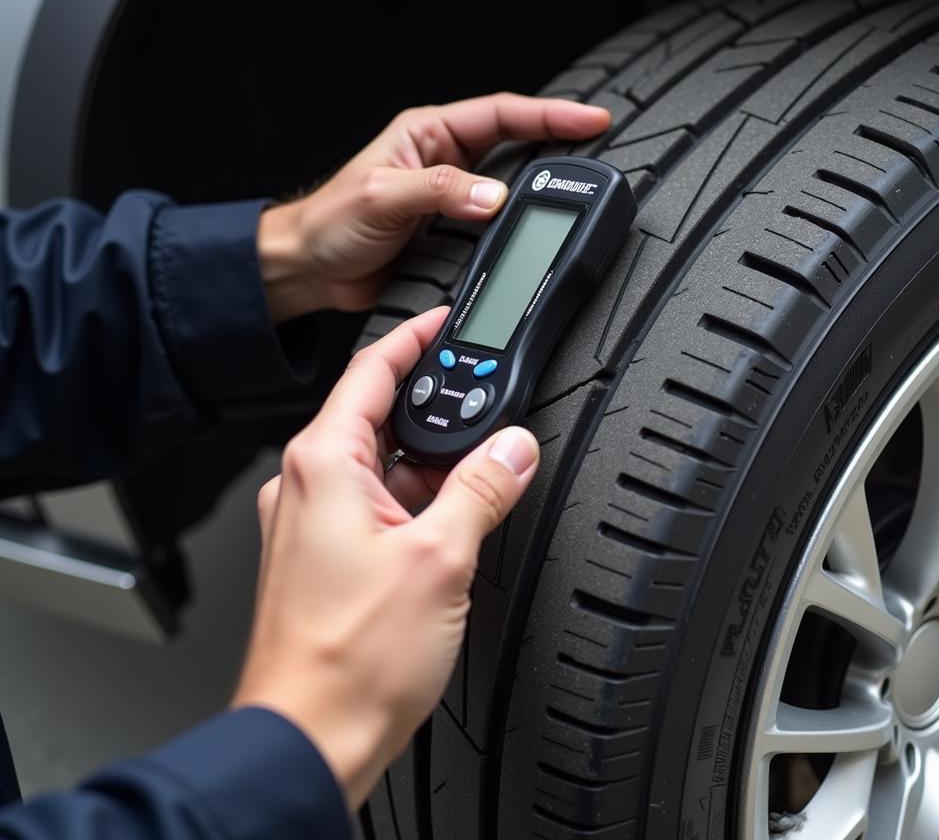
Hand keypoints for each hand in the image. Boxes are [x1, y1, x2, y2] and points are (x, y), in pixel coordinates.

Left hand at [232, 307, 539, 809]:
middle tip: (482, 407)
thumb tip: (513, 449)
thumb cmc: (348, 661)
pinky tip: (446, 526)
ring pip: (376, 466)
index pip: (371, 370)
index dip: (412, 338)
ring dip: (425, 465)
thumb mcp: (441, 559)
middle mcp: (305, 486)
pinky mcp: (317, 559)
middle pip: (374, 417)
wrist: (307, 737)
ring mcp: (307, 523)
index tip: (443, 321)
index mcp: (323, 464)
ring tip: (476, 476)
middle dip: (431, 411)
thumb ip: (482, 489)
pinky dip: (409, 502)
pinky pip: (369, 505)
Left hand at [257, 93, 609, 318]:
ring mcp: (451, 197)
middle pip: (516, 143)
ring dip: (543, 186)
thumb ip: (438, 192)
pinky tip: (539, 231)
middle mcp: (444, 160)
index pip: (501, 114)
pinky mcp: (451, 232)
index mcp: (429, 134)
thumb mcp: (383, 196)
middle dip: (559, 142)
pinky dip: (520, 226)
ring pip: (511, 185)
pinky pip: (496, 225)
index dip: (550, 114)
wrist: (311, 269)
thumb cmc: (331, 223)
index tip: (591, 118)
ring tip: (581, 187)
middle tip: (601, 148)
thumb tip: (493, 198)